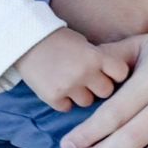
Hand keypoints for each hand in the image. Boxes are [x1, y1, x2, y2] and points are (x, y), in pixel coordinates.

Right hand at [15, 26, 134, 110]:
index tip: (110, 73)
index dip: (116, 74)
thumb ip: (99, 60)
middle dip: (99, 87)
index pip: (121, 73)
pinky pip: (67, 107)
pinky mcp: (52, 97)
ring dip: (81, 95)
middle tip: (89, 80)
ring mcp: (68, 87)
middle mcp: (84, 73)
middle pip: (106, 92)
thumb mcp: (85, 44)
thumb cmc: (59, 40)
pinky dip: (64, 101)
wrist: (27, 41)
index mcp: (95, 56)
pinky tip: (58, 87)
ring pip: (87, 102)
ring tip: (71, 82)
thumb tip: (116, 77)